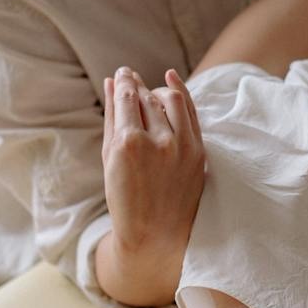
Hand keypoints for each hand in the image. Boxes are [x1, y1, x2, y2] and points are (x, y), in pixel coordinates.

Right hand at [102, 66, 205, 260]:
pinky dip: (181, 93)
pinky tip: (171, 80)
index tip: (122, 72)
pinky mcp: (198, 152)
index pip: (128, 97)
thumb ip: (112, 118)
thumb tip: (112, 82)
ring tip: (149, 94)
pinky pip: (191, 112)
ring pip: (171, 99)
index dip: (125, 81)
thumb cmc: (125, 199)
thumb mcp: (109, 159)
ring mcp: (182, 147)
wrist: (156, 235)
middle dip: (138, 86)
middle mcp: (158, 141)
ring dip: (158, 91)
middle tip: (131, 79)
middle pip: (148, 98)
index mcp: (129, 144)